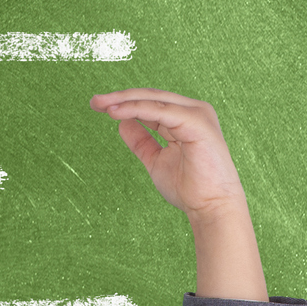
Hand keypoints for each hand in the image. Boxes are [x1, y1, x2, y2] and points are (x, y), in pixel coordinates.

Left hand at [89, 90, 248, 224]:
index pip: (151, 103)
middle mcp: (193, 111)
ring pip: (154, 100)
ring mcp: (197, 114)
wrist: (211, 208)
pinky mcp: (196, 122)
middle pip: (151, 97)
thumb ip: (142, 142)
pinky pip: (161, 111)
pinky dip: (137, 109)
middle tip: (95, 101)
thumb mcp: (156, 161)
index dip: (125, 102)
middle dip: (120, 97)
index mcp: (185, 118)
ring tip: (101, 104)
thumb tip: (121, 123)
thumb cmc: (190, 189)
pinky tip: (117, 113)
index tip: (99, 106)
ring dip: (125, 100)